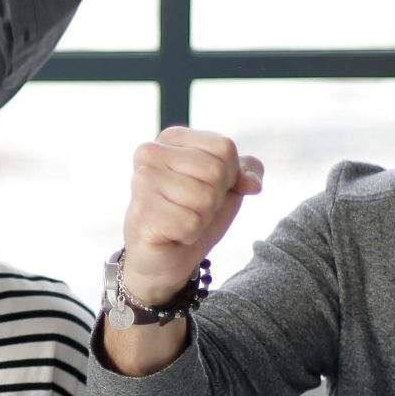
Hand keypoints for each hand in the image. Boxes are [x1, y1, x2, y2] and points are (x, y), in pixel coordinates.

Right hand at [121, 126, 262, 304]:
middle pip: (216, 171)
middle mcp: (150, 153)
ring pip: (205, 199)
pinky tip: (173, 234)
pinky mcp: (142, 212)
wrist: (164, 257)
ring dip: (202, 218)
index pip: (224, 148)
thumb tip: (252, 183)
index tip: (206, 188)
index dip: (229, 175)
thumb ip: (246, 171)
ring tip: (182, 220)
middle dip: (214, 199)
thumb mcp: (226, 187)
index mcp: (170, 138)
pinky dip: (190, 234)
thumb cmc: (192, 214)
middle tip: (192, 208)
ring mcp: (141, 182)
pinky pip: (191, 223)